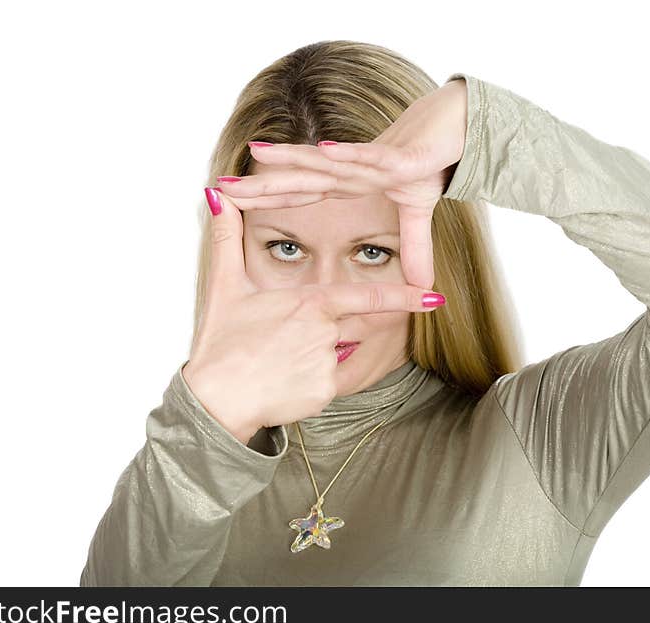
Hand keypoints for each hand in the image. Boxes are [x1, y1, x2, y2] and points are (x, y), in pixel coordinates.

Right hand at [182, 190, 443, 444]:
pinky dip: (308, 383)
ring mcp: (328, 364)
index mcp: (311, 303)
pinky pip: (327, 383)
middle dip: (321, 337)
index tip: (435, 297)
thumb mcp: (224, 286)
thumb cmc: (222, 343)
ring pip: (333, 357)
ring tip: (273, 364)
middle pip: (345, 329)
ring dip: (310, 360)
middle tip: (281, 348)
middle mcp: (326, 332)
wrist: (215, 400)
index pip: (368, 296)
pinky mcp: (325, 393)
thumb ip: (227, 238)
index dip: (405, 296)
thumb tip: (216, 195)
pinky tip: (280, 384)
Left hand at [215, 78, 467, 289]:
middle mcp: (352, 170)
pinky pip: (371, 157)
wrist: (457, 128)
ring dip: (293, 158)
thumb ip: (414, 250)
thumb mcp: (418, 215)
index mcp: (349, 184)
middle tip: (220, 185)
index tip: (231, 203)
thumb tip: (421, 288)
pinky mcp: (400, 157)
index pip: (301, 194)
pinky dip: (348, 154)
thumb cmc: (430, 162)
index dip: (268, 198)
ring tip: (258, 154)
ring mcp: (373, 162)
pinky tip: (324, 151)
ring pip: (326, 162)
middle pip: (300, 179)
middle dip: (262, 183)